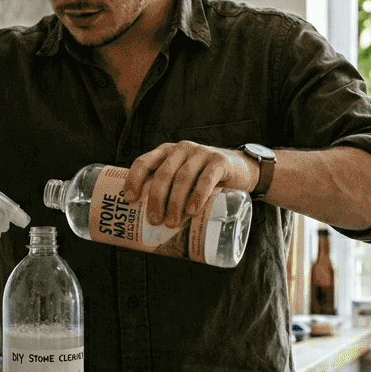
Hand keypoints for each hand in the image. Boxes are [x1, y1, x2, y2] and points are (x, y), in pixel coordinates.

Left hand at [121, 142, 259, 227]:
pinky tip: (192, 210)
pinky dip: (197, 196)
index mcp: (167, 152)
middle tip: (154, 221)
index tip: (129, 199)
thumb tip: (145, 222)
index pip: (144, 161)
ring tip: (173, 222)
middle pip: (163, 174)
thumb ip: (169, 189)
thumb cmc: (204, 178)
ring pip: (183, 178)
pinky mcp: (219, 161)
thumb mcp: (183, 178)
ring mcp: (201, 153)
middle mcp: (182, 149)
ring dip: (175, 202)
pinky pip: (206, 179)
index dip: (134, 179)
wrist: (241, 170)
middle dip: (156, 199)